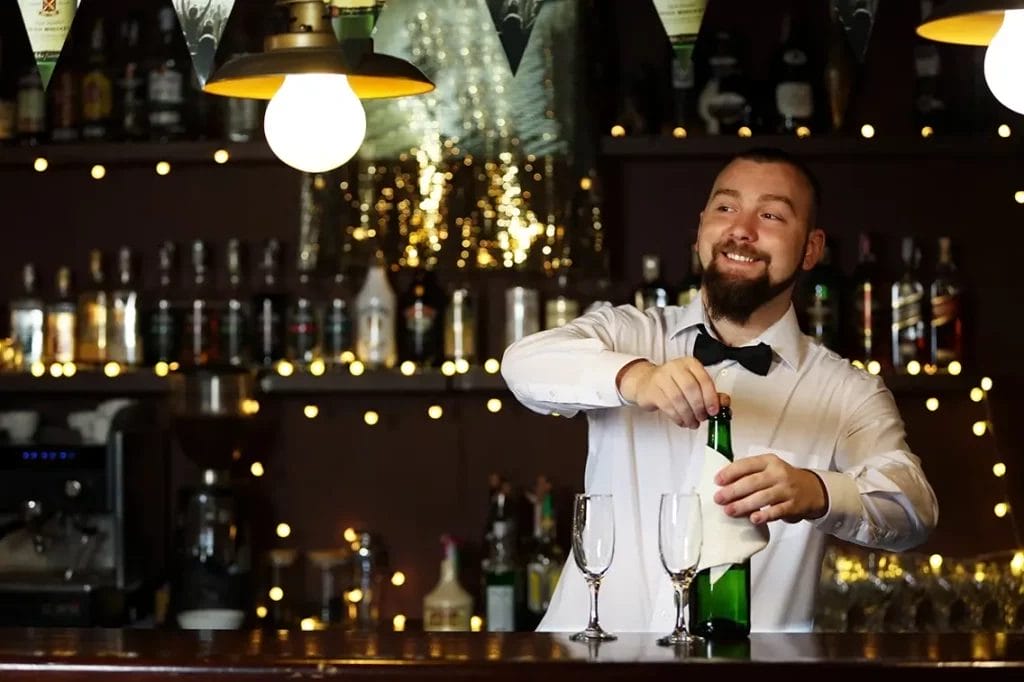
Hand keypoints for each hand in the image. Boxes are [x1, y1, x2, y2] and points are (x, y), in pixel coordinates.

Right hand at [616, 358, 719, 428]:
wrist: (646, 383)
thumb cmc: (674, 384)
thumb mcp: (694, 384)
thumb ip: (711, 393)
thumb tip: (724, 403)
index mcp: (690, 364)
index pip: (704, 380)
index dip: (711, 398)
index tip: (714, 411)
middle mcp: (675, 367)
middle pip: (691, 389)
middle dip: (699, 408)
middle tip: (702, 418)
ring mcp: (662, 377)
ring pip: (678, 399)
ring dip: (688, 415)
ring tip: (692, 422)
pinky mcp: (652, 390)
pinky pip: (667, 406)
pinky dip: (677, 417)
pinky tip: (682, 421)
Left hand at [712, 454, 827, 524]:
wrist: (812, 489)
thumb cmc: (782, 479)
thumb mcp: (768, 468)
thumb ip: (749, 472)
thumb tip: (723, 483)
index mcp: (769, 461)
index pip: (747, 464)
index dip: (730, 472)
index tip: (717, 481)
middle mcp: (778, 473)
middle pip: (753, 482)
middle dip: (733, 491)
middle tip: (718, 499)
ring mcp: (787, 490)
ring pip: (763, 497)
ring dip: (744, 505)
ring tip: (729, 511)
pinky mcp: (793, 505)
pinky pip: (777, 511)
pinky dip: (764, 515)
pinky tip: (753, 519)